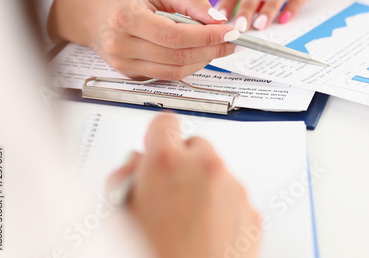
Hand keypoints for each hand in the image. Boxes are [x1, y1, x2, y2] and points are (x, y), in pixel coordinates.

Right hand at [49, 0, 238, 79]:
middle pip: (178, 56)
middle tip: (230, 41)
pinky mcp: (131, 75)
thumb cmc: (127, 0)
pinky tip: (198, 54)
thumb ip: (190, 0)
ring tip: (217, 47)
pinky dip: (189, 67)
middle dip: (211, 50)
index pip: (175, 35)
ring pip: (175, 71)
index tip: (229, 31)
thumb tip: (217, 18)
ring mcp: (125, 64)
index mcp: (127, 17)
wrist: (96, 16)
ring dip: (203, 61)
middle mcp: (122, 44)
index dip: (207, 36)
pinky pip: (168, 76)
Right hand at [108, 114, 260, 257]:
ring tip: (188, 221)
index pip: (165, 123)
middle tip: (170, 192)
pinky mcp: (252, 212)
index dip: (158, 137)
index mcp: (166, 163)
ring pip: (218, 171)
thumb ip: (124, 177)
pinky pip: (235, 197)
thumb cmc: (153, 255)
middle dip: (183, 162)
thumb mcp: (117, 215)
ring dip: (205, 186)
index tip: (157, 147)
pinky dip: (223, 207)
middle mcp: (205, 168)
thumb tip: (137, 164)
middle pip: (196, 144)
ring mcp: (234, 190)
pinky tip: (206, 233)